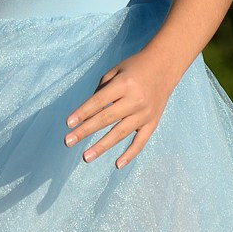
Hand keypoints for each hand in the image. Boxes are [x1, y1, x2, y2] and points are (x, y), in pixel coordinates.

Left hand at [66, 49, 183, 167]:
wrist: (164, 66)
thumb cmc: (134, 68)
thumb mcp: (115, 72)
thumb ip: (100, 91)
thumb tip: (87, 115)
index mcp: (124, 84)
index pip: (99, 102)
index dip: (82, 113)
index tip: (68, 124)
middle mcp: (135, 99)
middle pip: (106, 118)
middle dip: (85, 131)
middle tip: (68, 141)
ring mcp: (146, 113)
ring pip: (120, 133)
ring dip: (102, 146)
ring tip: (86, 157)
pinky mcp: (153, 122)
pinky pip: (141, 141)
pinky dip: (130, 154)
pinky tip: (118, 165)